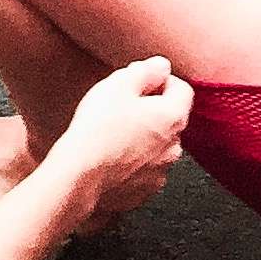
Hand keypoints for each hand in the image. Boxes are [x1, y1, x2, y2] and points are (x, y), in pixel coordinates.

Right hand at [39, 58, 194, 231]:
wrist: (78, 176)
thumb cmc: (97, 130)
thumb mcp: (119, 84)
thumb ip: (147, 70)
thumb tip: (162, 67)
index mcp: (173, 117)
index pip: (182, 90)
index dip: (160, 81)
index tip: (139, 84)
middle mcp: (174, 148)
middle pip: (170, 119)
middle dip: (150, 111)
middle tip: (120, 108)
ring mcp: (159, 173)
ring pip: (156, 147)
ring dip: (142, 138)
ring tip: (111, 135)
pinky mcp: (143, 193)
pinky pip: (142, 171)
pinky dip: (131, 163)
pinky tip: (110, 157)